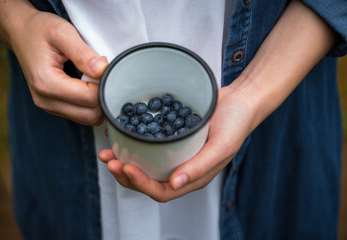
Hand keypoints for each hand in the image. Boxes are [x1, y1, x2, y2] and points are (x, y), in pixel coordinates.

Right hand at [10, 8, 107, 124]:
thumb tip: (102, 70)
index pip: (89, 98)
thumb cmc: (40, 31)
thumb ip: (83, 53)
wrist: (22, 33)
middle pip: (90, 115)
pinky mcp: (55, 107)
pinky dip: (91, 105)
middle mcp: (45, 100)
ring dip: (98, 103)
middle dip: (104, 97)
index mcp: (46, 83)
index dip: (104, 85)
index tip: (105, 68)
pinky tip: (90, 86)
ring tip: (95, 79)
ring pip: (88, 119)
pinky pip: (82, 115)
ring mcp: (49, 106)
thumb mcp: (62, 33)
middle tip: (104, 76)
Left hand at [99, 85, 253, 201]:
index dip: (141, 184)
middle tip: (109, 160)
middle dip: (126, 174)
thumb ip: (199, 167)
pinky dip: (132, 143)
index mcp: (193, 177)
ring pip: (145, 164)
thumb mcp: (221, 146)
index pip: (163, 191)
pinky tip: (119, 135)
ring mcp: (175, 153)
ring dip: (124, 161)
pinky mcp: (171, 138)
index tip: (126, 167)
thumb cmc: (235, 124)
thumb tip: (174, 185)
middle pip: (148, 180)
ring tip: (107, 151)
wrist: (239, 101)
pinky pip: (149, 145)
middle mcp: (181, 168)